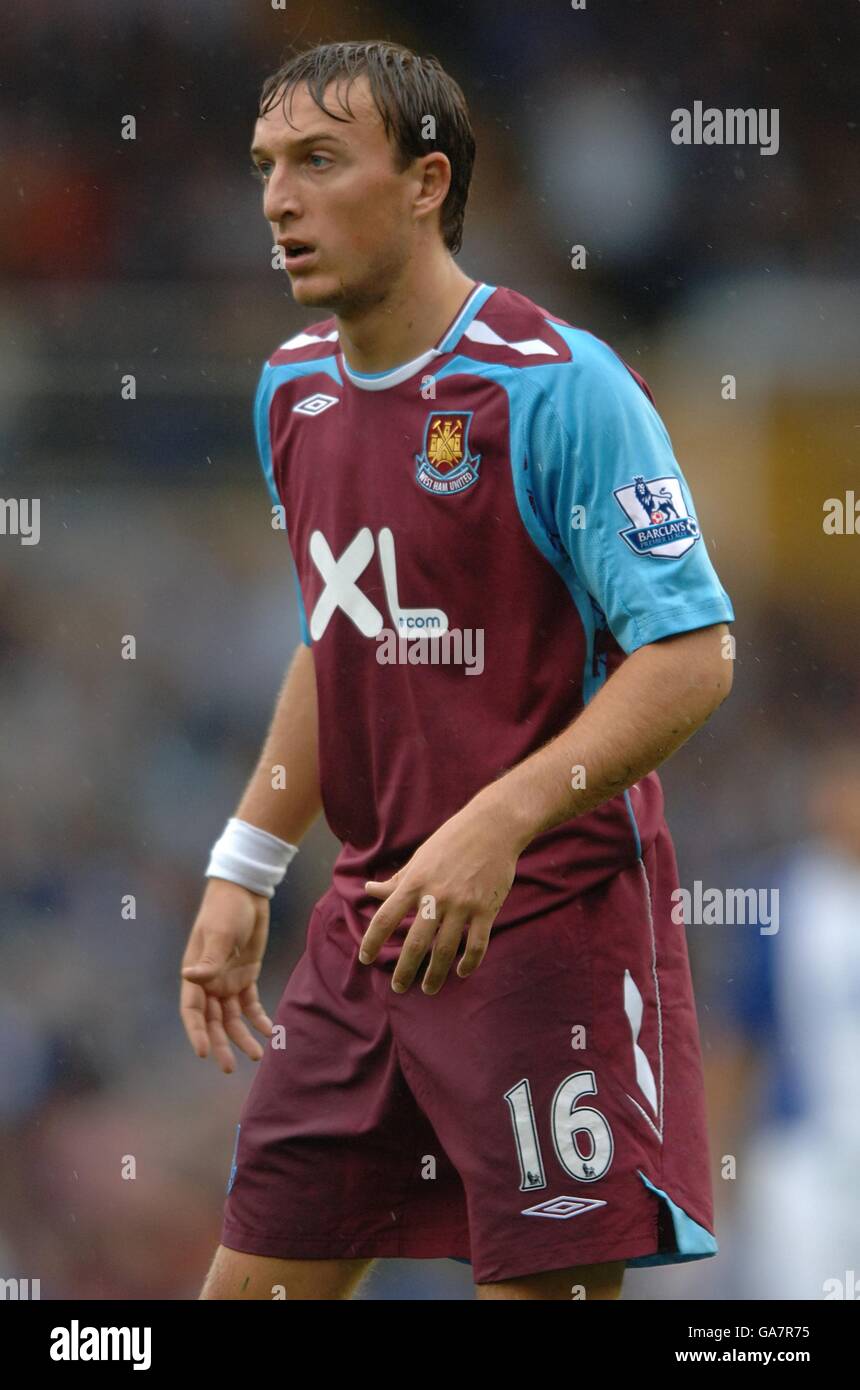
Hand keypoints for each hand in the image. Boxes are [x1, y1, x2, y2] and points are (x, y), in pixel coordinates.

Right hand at [180, 878, 273, 1073]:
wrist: (246, 891)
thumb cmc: (226, 909)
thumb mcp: (219, 932)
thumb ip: (210, 959)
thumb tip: (189, 976)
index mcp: (195, 972)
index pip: (192, 1009)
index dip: (196, 1032)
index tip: (203, 1052)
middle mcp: (209, 981)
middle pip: (211, 1020)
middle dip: (219, 1044)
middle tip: (228, 1068)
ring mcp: (227, 980)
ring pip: (232, 1017)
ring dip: (242, 1036)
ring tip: (257, 1055)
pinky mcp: (246, 975)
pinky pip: (250, 1004)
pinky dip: (258, 1018)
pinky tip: (269, 1031)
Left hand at [359, 795, 522, 994]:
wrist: (493, 827)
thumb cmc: (452, 840)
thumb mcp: (420, 857)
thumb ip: (397, 880)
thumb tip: (369, 890)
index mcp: (415, 882)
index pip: (386, 917)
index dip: (373, 940)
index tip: (365, 958)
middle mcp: (436, 896)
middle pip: (415, 942)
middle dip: (404, 969)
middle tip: (398, 988)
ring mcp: (463, 904)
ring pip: (445, 949)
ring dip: (435, 974)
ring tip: (428, 989)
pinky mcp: (487, 909)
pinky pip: (477, 944)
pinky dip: (469, 963)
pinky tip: (461, 972)